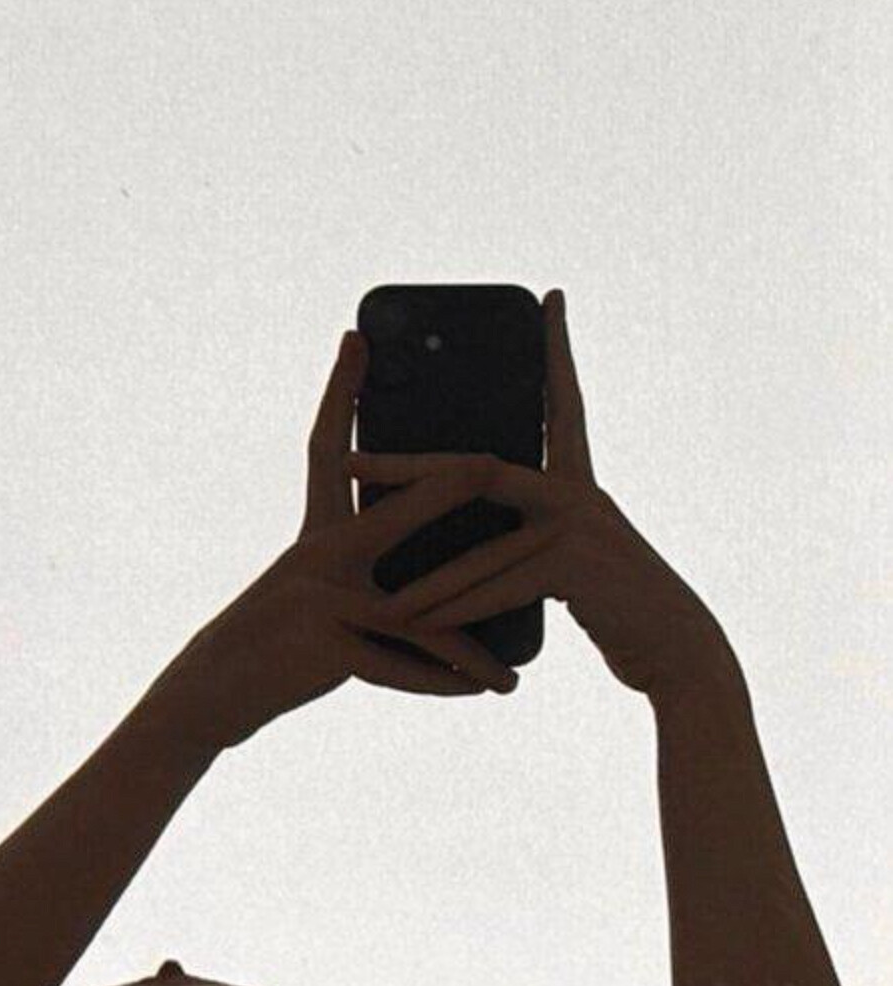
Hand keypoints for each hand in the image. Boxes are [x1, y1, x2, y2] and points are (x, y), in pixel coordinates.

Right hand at [142, 331, 520, 754]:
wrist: (219, 689)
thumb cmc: (279, 641)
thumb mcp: (318, 594)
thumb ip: (366, 575)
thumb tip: (434, 576)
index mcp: (318, 534)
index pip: (329, 451)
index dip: (340, 394)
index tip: (354, 339)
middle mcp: (318, 557)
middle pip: (395, 515)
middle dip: (446, 487)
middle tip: (494, 460)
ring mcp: (322, 600)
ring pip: (419, 611)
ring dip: (474, 634)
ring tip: (522, 646)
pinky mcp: (327, 647)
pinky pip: (405, 665)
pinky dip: (448, 679)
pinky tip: (489, 685)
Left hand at [345, 292, 737, 703]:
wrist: (677, 648)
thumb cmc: (622, 607)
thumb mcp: (575, 559)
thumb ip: (535, 536)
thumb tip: (483, 518)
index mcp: (578, 482)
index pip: (563, 404)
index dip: (558, 352)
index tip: (552, 300)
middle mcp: (579, 492)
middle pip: (477, 469)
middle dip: (406, 467)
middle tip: (346, 456)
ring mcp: (579, 524)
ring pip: (481, 548)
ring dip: (425, 577)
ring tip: (370, 582)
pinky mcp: (577, 564)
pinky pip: (499, 586)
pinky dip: (458, 610)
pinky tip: (420, 623)